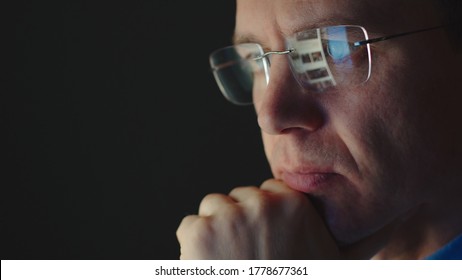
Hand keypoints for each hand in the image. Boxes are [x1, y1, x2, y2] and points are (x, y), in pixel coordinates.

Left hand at [176, 179, 339, 258]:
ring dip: (215, 230)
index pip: (269, 192)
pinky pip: (189, 227)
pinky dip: (193, 247)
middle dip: (238, 220)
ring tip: (228, 263)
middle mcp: (262, 203)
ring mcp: (229, 215)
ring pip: (212, 207)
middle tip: (244, 256)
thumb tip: (358, 227)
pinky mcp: (200, 232)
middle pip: (238, 197)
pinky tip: (210, 268)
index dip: (264, 216)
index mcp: (294, 206)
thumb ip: (328, 238)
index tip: (264, 239)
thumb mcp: (326, 260)